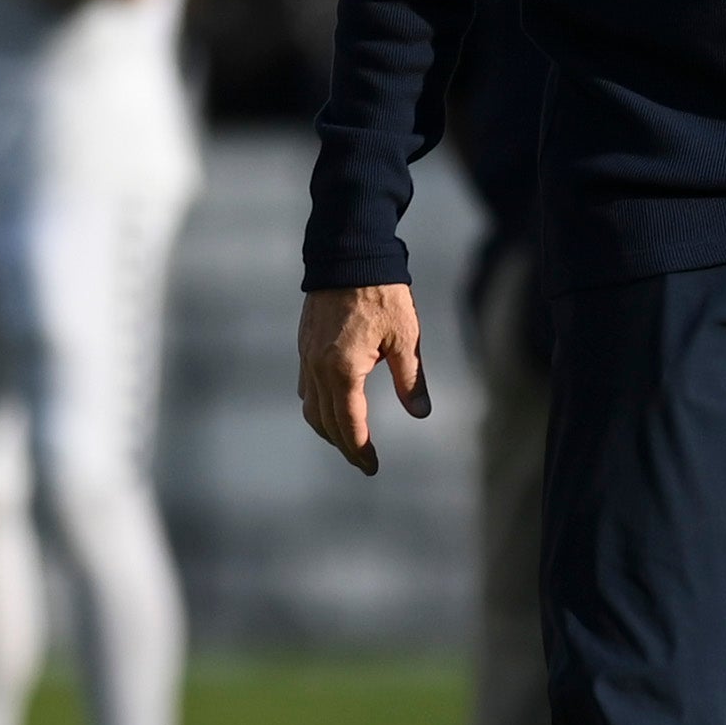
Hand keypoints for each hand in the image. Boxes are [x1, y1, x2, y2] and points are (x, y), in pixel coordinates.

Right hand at [297, 283, 428, 473]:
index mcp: (343, 370)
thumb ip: (411, 379)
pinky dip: (317, 406)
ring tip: (348, 442)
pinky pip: (305, 387)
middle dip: (344, 446)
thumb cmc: (382, 295)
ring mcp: (306, 358)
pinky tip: (332, 407)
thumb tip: (421, 413)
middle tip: (363, 462)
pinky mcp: (304, 346)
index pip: (349, 424)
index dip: (361, 450)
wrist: (348, 256)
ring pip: (310, 407)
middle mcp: (318, 369)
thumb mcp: (406, 338)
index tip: (372, 467)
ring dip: (327, 429)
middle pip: (326, 422)